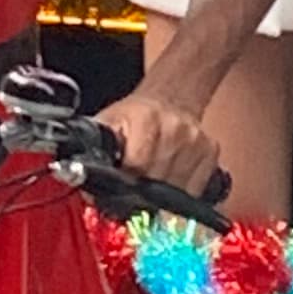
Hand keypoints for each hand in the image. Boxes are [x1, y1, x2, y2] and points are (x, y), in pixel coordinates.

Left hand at [105, 81, 223, 200]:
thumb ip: (94, 151)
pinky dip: (180, 194)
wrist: (170, 97)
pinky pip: (194, 191)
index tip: (119, 187)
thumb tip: (81, 181)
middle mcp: (175, 128)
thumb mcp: (107, 125)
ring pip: (176, 192)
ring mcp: (196, 141)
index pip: (137, 167)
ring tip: (151, 180)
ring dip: (161, 196)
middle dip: (141, 192)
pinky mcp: (211, 153)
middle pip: (156, 183)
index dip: (125, 183)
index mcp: (146, 119)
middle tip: (133, 186)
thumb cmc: (134, 116)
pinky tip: (170, 178)